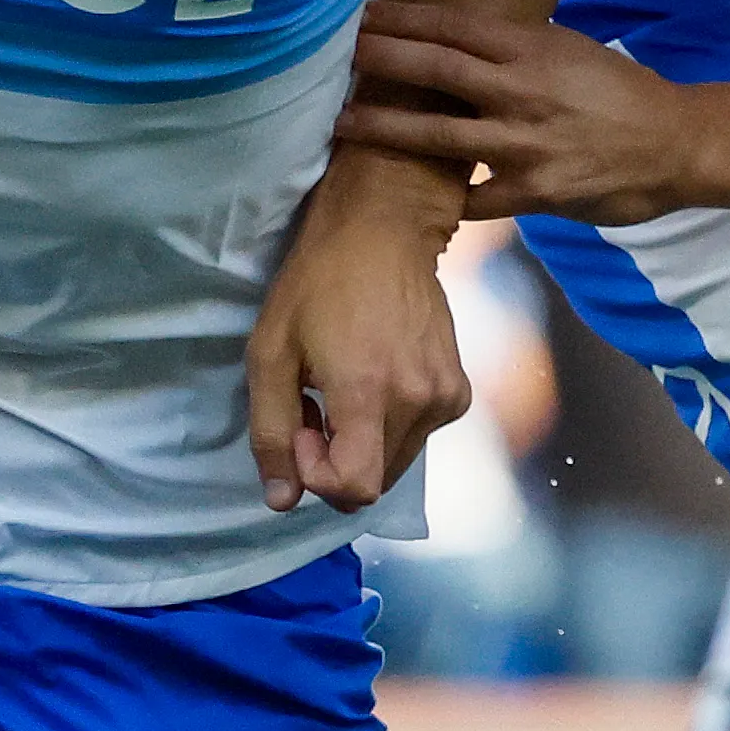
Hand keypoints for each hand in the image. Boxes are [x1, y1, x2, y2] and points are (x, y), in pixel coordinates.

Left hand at [244, 151, 473, 514]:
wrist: (384, 230)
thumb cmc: (316, 284)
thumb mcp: (270, 352)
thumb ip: (271, 431)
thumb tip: (282, 500)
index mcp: (370, 392)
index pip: (356, 487)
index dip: (317, 474)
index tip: (301, 427)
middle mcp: (420, 401)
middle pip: (375, 481)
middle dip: (335, 459)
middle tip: (314, 405)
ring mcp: (447, 396)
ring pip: (396, 463)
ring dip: (362, 444)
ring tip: (342, 389)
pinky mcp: (459, 390)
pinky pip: (418, 436)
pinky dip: (390, 426)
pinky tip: (375, 379)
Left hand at [336, 1, 705, 225]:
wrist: (676, 143)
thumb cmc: (618, 91)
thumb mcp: (567, 51)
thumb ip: (514, 49)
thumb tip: (456, 40)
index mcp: (532, 49)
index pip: (453, 26)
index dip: (403, 19)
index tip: (363, 13)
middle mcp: (522, 91)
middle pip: (435, 69)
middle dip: (381, 59)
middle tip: (335, 53)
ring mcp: (525, 145)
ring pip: (438, 135)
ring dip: (385, 127)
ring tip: (343, 122)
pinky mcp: (535, 193)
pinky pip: (473, 200)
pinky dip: (441, 198)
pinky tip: (403, 200)